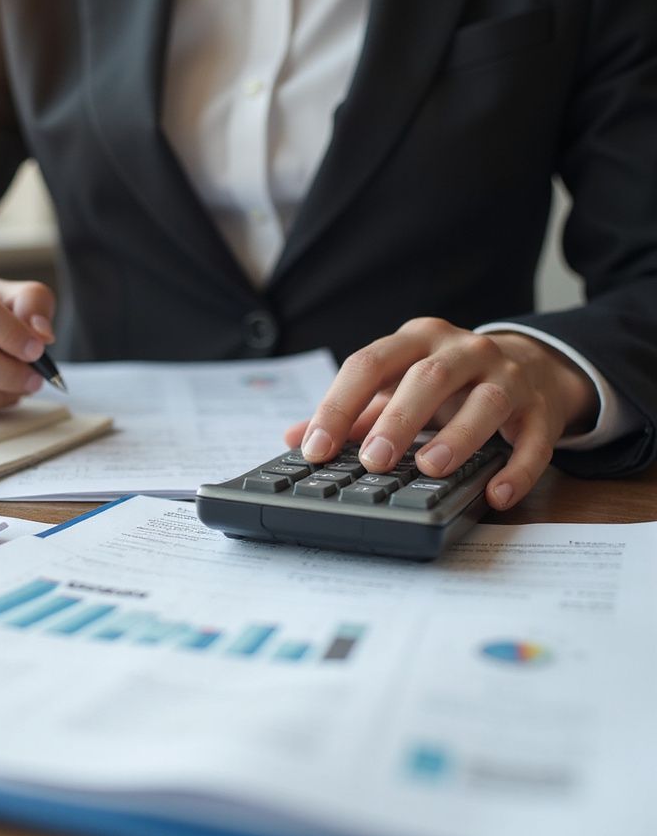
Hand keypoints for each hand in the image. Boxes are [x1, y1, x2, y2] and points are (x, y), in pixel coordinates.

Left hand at [284, 318, 599, 509]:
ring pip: (485, 400)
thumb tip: (292, 438)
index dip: (338, 406)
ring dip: (457, 436)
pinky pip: (535, 438)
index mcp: (416, 340)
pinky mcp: (542, 407)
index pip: (369, 364)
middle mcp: (462, 350)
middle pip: (428, 377)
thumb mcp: (398, 386)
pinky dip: (518, 467)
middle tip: (373, 461)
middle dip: (397, 419)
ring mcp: (507, 375)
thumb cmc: (447, 383)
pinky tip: (497, 494)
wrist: (531, 365)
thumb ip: (352, 411)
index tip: (315, 449)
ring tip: (429, 469)